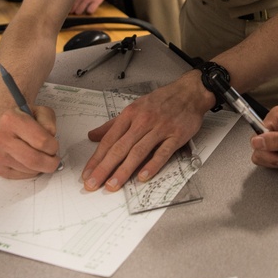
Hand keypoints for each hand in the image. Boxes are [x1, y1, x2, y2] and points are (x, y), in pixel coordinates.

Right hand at [0, 104, 61, 178]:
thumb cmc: (21, 116)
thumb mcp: (39, 110)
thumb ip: (49, 122)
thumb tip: (51, 138)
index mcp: (11, 120)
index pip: (41, 141)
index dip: (53, 146)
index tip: (54, 145)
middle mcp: (0, 138)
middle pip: (34, 160)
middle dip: (50, 162)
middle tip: (55, 159)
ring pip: (29, 170)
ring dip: (40, 166)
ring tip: (40, 155)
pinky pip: (21, 176)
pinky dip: (31, 171)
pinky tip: (29, 161)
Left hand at [70, 0, 108, 14]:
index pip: (67, 2)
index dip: (66, 6)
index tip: (67, 7)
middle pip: (71, 9)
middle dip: (72, 10)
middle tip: (74, 10)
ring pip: (79, 11)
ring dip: (79, 11)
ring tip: (81, 9)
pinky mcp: (96, 1)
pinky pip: (90, 11)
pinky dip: (89, 11)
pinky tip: (89, 8)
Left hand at [80, 71, 212, 191]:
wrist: (189, 92)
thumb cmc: (162, 101)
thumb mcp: (134, 108)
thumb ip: (113, 125)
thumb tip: (93, 136)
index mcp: (130, 114)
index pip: (109, 140)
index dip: (97, 158)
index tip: (88, 173)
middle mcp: (143, 121)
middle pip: (120, 147)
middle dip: (104, 168)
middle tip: (93, 184)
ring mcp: (160, 129)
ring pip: (138, 152)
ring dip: (124, 170)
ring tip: (113, 184)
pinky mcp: (176, 136)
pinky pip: (162, 152)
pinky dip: (152, 165)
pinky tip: (142, 176)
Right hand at [249, 106, 277, 169]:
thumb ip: (276, 142)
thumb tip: (256, 141)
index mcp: (277, 117)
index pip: (257, 138)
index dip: (269, 151)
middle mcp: (274, 124)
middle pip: (259, 148)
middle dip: (276, 159)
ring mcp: (275, 135)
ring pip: (264, 155)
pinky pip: (271, 157)